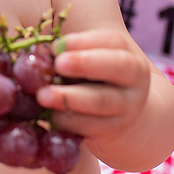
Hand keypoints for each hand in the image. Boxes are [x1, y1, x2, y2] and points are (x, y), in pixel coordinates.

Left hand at [36, 27, 152, 142]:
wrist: (121, 117)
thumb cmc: (94, 79)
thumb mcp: (88, 61)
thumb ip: (67, 54)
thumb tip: (38, 52)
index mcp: (127, 54)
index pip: (112, 41)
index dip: (83, 41)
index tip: (56, 46)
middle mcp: (134, 80)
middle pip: (118, 66)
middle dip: (85, 62)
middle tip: (58, 64)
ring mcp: (127, 108)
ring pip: (102, 101)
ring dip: (70, 98)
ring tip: (43, 95)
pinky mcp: (113, 132)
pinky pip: (90, 127)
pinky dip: (67, 121)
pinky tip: (50, 115)